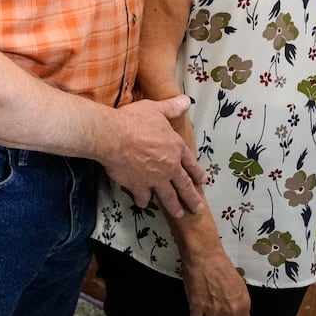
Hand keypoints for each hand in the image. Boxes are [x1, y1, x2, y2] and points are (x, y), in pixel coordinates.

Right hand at [99, 96, 205, 217]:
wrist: (112, 136)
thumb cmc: (133, 120)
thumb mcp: (155, 109)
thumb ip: (172, 107)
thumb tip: (187, 101)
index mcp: (175, 148)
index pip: (191, 163)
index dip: (197, 172)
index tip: (202, 181)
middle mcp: (169, 167)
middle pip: (184, 185)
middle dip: (192, 198)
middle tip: (197, 208)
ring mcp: (155, 179)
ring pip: (169, 197)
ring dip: (175, 206)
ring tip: (180, 214)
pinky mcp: (139, 186)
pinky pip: (143, 197)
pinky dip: (144, 200)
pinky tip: (143, 203)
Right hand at [182, 247, 251, 315]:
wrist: (204, 256)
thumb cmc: (222, 266)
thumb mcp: (239, 287)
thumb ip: (238, 303)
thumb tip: (233, 313)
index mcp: (243, 306)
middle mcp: (229, 311)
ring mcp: (212, 310)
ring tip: (205, 311)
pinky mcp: (196, 306)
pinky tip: (196, 307)